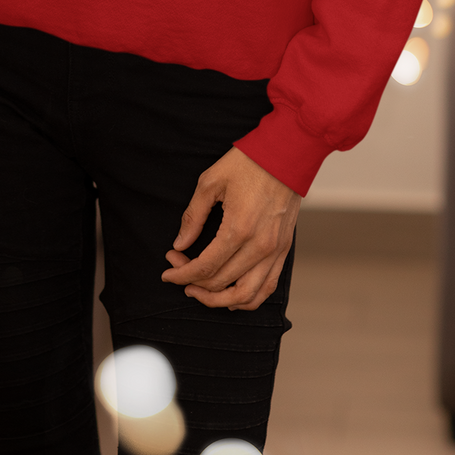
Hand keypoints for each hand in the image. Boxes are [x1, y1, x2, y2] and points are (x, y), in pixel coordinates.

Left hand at [160, 146, 299, 310]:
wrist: (286, 153)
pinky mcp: (284, 250)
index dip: (182, 274)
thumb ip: (193, 216)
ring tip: (200, 291)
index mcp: (238, 228)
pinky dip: (248, 299)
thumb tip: (180, 243)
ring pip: (246, 295)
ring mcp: (275, 251)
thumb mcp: (210, 181)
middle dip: (193, 281)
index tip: (167, 272)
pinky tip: (230, 295)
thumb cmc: (248, 163)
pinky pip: (267, 287)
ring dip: (219, 300)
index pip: (205, 267)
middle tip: (178, 267)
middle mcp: (259, 246)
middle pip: (221, 282)